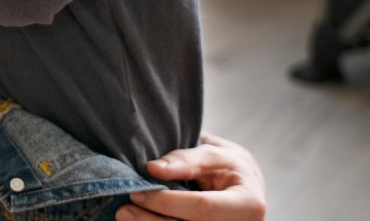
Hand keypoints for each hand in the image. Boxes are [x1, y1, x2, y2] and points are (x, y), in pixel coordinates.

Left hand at [117, 133, 265, 220]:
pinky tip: (140, 219)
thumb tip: (153, 168)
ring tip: (125, 216)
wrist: (245, 186)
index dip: (166, 202)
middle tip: (123, 211)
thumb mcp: (215, 155)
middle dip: (152, 220)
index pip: (202, 208)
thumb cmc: (230, 167)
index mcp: (247, 205)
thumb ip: (186, 159)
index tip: (137, 192)